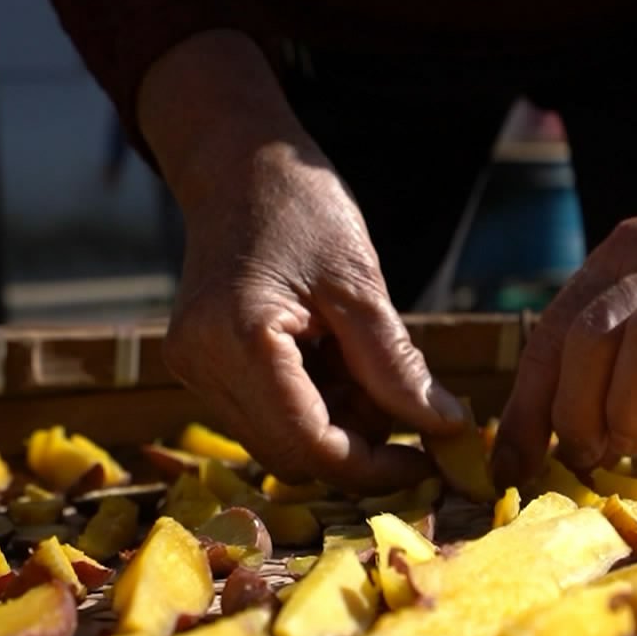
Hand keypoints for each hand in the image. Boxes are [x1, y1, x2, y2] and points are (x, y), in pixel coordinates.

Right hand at [142, 32, 466, 491]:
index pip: (310, 444)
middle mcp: (202, 363)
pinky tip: (335, 367)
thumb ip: (396, 365)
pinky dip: (311, 409)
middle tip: (409, 414)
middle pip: (291, 454)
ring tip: (367, 373)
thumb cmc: (301, 209)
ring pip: (277, 443)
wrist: (237, 167)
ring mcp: (192, 368)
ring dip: (336, 429)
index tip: (427, 463)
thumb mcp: (360, 283)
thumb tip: (444, 430)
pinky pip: (263, 417)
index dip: (372, 468)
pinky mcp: (198, 367)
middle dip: (357, 448)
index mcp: (241, 338)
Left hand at [492, 107, 636, 483]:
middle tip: (587, 455)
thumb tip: (547, 432)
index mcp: (620, 255)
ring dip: (628, 407)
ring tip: (631, 447)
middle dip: (576, 410)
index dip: (527, 407)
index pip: (552, 332)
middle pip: (592, 335)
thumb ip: (606, 343)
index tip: (514, 466)